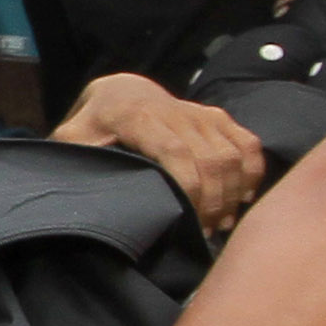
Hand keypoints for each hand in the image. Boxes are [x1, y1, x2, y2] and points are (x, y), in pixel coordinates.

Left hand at [53, 72, 270, 239]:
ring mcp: (200, 112)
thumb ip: (76, 158)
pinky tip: (243, 198)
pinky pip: (247, 142)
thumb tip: (83, 189)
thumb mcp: (73, 138)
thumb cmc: (94, 124)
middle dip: (214, 201)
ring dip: (233, 193)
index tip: (190, 220)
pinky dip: (252, 171)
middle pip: (210, 158)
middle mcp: (175, 110)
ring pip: (232, 153)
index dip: (189, 187)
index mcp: (137, 116)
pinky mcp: (217, 116)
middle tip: (206, 234)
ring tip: (221, 223)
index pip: (176, 151)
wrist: (120, 91)